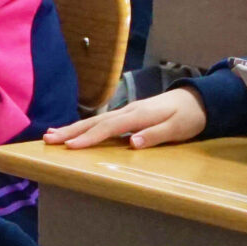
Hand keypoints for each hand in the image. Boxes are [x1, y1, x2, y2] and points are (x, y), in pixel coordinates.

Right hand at [44, 88, 207, 148]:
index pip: (109, 128)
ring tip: (51, 134)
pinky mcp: (128, 114)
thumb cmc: (189, 117)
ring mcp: (127, 110)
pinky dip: (85, 126)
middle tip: (48, 139)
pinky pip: (102, 120)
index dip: (89, 138)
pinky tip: (75, 130)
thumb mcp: (177, 129)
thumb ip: (154, 135)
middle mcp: (128, 110)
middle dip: (71, 131)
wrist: (199, 99)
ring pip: (95, 119)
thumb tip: (131, 143)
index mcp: (138, 115)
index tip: (70, 147)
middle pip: (95, 122)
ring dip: (73, 127)